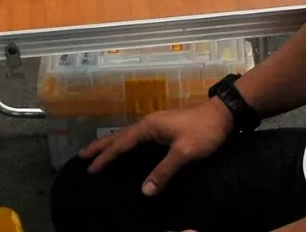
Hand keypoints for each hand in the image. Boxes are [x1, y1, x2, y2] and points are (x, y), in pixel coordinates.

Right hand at [80, 100, 232, 196]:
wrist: (223, 113)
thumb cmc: (203, 132)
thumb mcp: (184, 153)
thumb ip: (164, 171)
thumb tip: (144, 191)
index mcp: (149, 127)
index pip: (121, 144)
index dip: (105, 157)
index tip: (90, 168)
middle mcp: (149, 123)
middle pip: (119, 136)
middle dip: (100, 146)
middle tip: (81, 155)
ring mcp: (156, 124)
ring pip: (127, 135)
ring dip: (112, 144)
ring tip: (97, 152)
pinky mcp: (164, 127)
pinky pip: (137, 137)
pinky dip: (125, 144)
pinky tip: (127, 149)